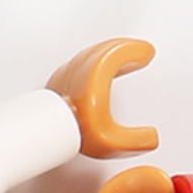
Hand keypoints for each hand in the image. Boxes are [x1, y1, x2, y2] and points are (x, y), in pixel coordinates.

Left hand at [53, 36, 159, 155]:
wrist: (43, 135)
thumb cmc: (72, 134)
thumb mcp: (112, 142)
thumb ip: (134, 141)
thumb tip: (149, 137)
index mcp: (95, 77)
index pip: (116, 55)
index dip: (132, 51)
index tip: (146, 51)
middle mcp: (78, 72)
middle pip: (103, 52)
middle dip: (123, 50)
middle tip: (138, 52)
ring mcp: (63, 75)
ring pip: (89, 57)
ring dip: (108, 55)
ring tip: (122, 63)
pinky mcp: (55, 83)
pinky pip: (78, 65)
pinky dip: (93, 63)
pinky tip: (96, 73)